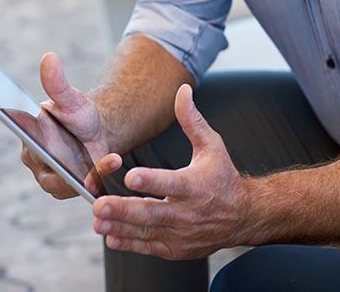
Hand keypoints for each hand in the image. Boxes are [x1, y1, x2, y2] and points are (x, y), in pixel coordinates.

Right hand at [20, 52, 118, 198]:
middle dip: (70, 170)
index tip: (54, 146)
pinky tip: (113, 165)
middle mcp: (36, 165)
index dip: (42, 152)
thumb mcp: (71, 99)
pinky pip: (82, 190)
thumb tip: (49, 58)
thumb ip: (58, 84)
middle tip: (95, 156)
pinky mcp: (71, 190)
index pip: (32, 150)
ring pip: (68, 184)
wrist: (98, 131)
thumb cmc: (78, 114)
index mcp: (28, 142)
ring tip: (112, 157)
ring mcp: (53, 181)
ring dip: (91, 174)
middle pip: (50, 175)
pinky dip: (98, 181)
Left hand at [91, 83, 250, 259]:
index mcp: (195, 185)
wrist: (243, 216)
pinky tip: (110, 237)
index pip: (170, 183)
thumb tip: (182, 90)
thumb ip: (192, 120)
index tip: (130, 177)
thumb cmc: (223, 177)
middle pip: (151, 212)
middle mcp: (187, 212)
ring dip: (119, 226)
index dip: (151, 181)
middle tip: (98, 205)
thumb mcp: (212, 146)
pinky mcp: (175, 249)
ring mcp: (180, 234)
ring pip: (146, 231)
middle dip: (123, 210)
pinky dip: (129, 243)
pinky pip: (148, 246)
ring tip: (97, 221)